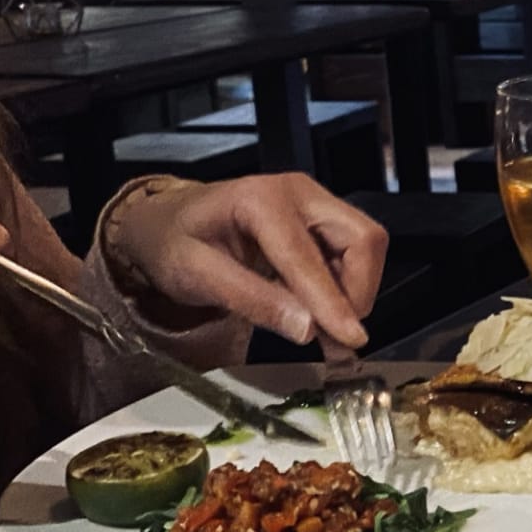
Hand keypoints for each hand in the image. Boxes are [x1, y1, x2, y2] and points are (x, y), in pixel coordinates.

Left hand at [105, 174, 387, 348]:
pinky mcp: (322, 218)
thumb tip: (308, 329)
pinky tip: (321, 312)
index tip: (351, 339)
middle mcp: (298, 192)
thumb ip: (252, 300)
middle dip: (358, 290)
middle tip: (336, 334)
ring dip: (355, 291)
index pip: (308, 256)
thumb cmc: (173, 245)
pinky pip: (353, 252)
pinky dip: (346, 287)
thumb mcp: (196, 276)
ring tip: (326, 327)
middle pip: (362, 238)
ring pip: (366, 245)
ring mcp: (315, 202)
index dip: (332, 301)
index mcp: (260, 199)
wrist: (166, 222)